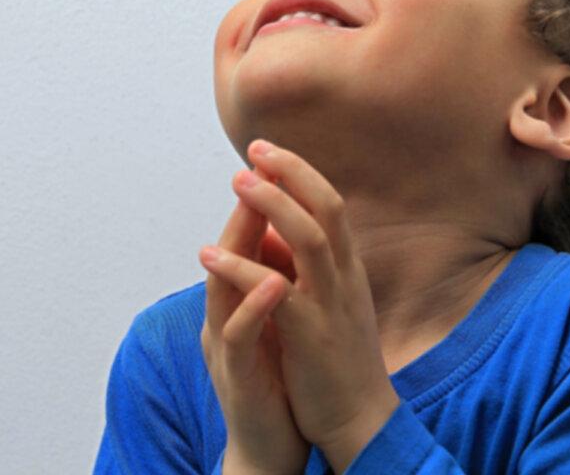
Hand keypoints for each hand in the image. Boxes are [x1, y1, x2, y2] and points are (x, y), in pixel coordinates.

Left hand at [200, 140, 401, 472]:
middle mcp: (345, 278)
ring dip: (272, 205)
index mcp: (349, 269)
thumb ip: (309, 267)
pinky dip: (241, 270)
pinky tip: (209, 256)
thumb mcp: (330, 303)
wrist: (360, 420)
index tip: (269, 150)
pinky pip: (277, 293)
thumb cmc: (338, 360)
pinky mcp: (311, 337)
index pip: (331, 205)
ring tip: (237, 182)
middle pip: (327, 208)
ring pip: (309, 239)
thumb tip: (275, 231)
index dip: (301, 173)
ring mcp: (331, 305)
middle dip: (291, 173)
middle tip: (256, 149)